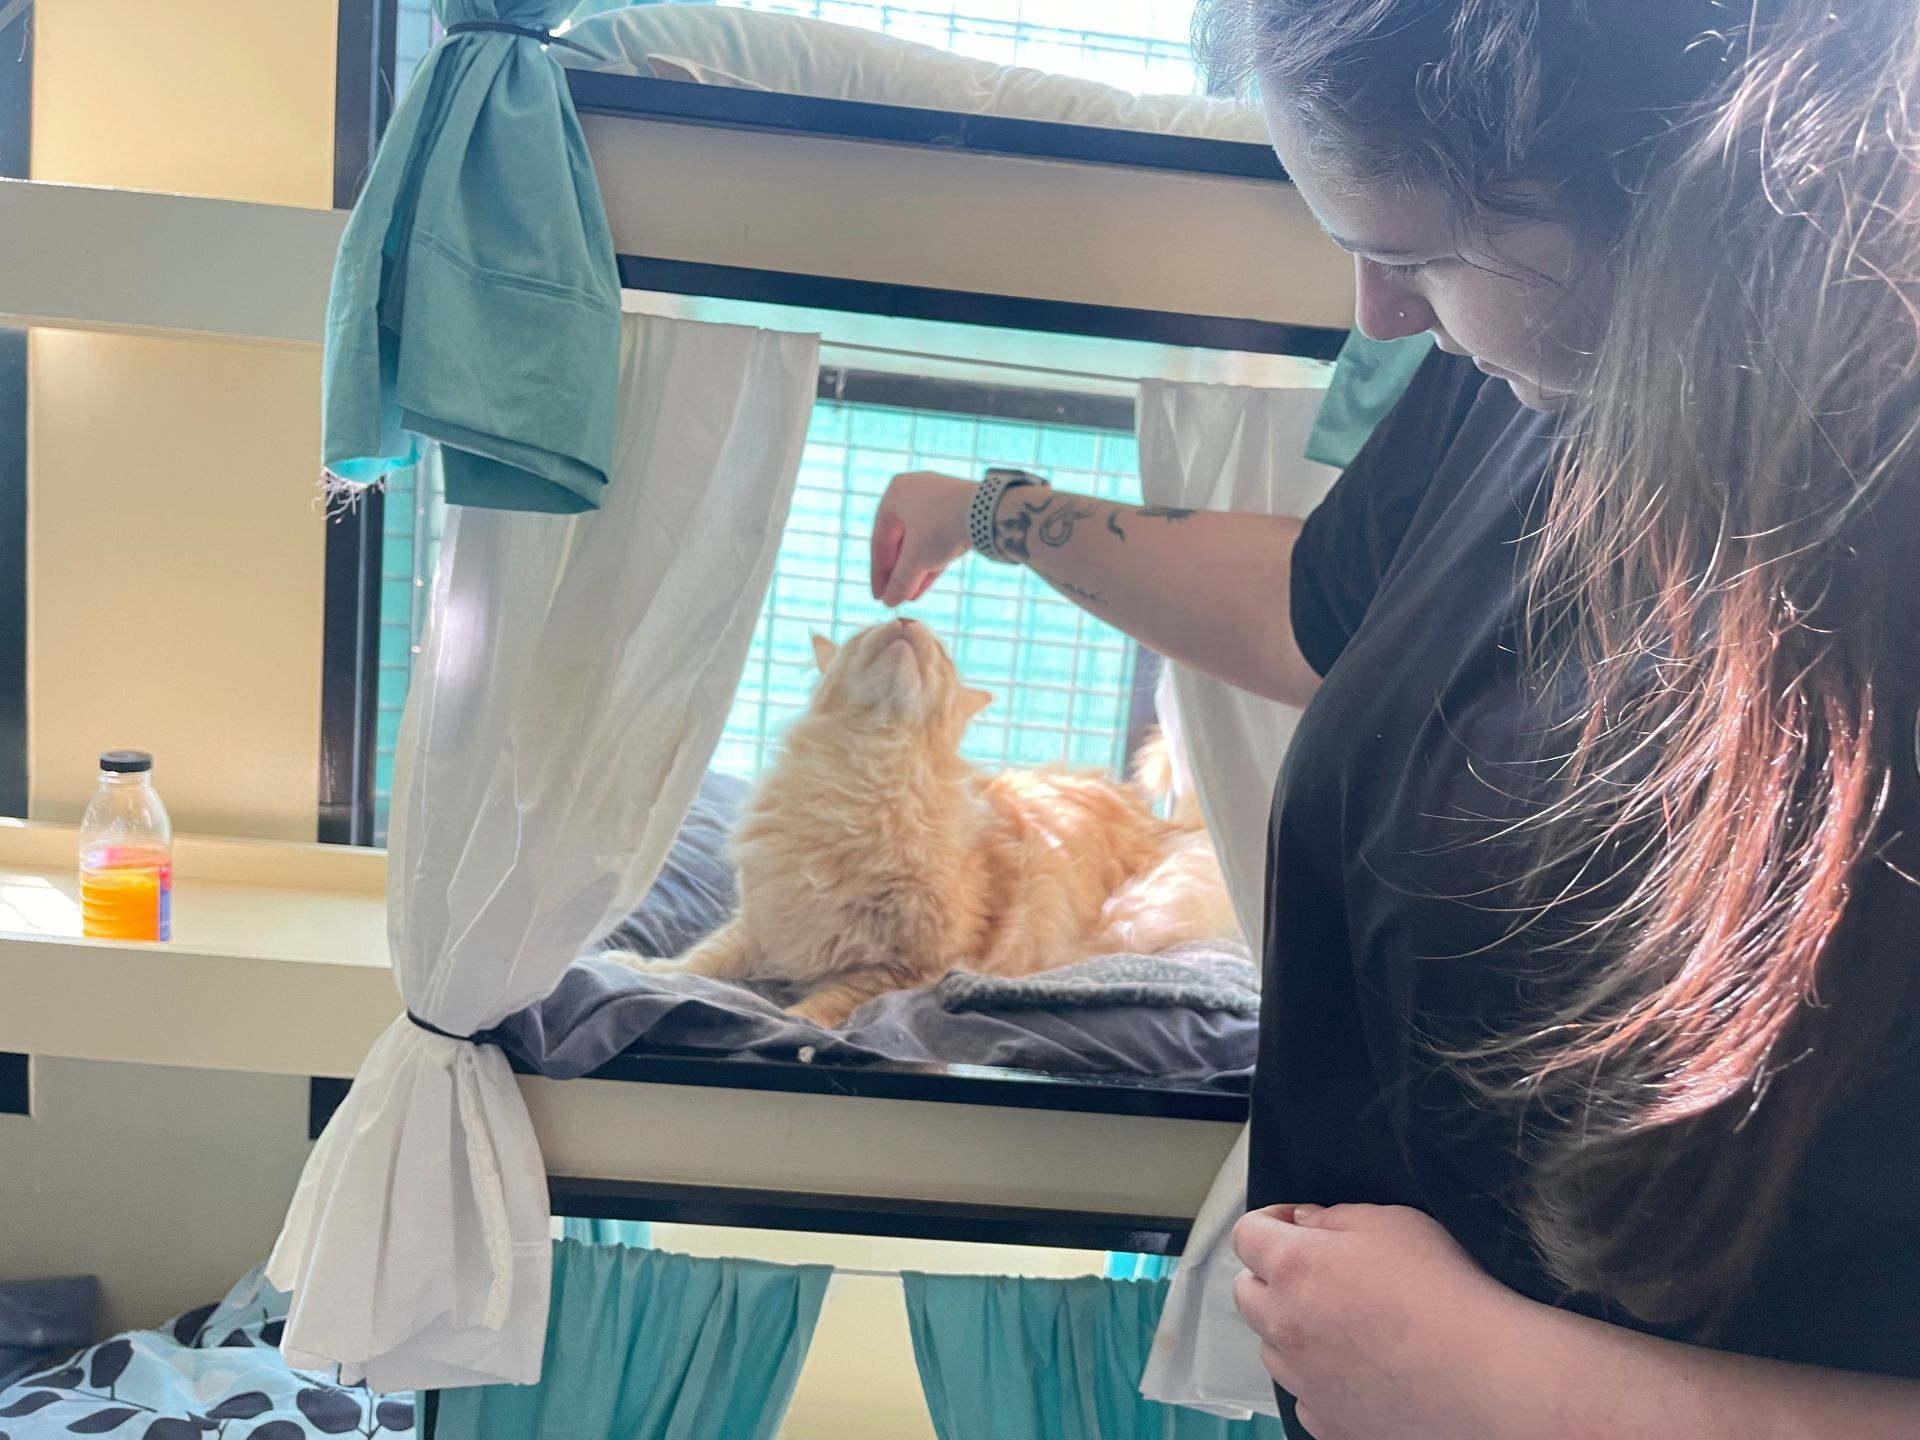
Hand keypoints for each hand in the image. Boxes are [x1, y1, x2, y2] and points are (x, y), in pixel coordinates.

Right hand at [870, 471, 975, 606]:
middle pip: (901, 542)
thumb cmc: (941, 528)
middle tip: (897, 598)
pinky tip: (926, 583)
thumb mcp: (916, 560)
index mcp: (894, 495)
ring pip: (921, 542)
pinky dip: (932, 559)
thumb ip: (899, 582)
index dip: (879, 574)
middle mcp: (914, 491)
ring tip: (912, 596)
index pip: (880, 541)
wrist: (988, 512)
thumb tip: (890, 601)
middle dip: (900, 574)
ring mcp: (938, 499)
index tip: (880, 597)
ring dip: (916, 570)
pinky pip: (939, 537)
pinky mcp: (958, 509)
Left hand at [1232, 1203, 1539, 1439]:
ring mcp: (1303, 1381)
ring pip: (1272, 1347)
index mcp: (1293, 1267)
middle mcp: (1285, 1326)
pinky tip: (1359, 1369)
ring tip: (1345, 1324)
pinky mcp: (1328, 1422)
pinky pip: (1304, 1395)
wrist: (1486, 1377)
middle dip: (1272, 1276)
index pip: (1246, 1235)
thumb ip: (1336, 1218)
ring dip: (1292, 1330)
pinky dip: (1319, 1379)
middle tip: (1318, 1272)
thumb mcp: (1393, 1222)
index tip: (1294, 1224)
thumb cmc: (1446, 1295)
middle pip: (1248, 1293)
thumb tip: (1310, 1224)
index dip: (1270, 1223)